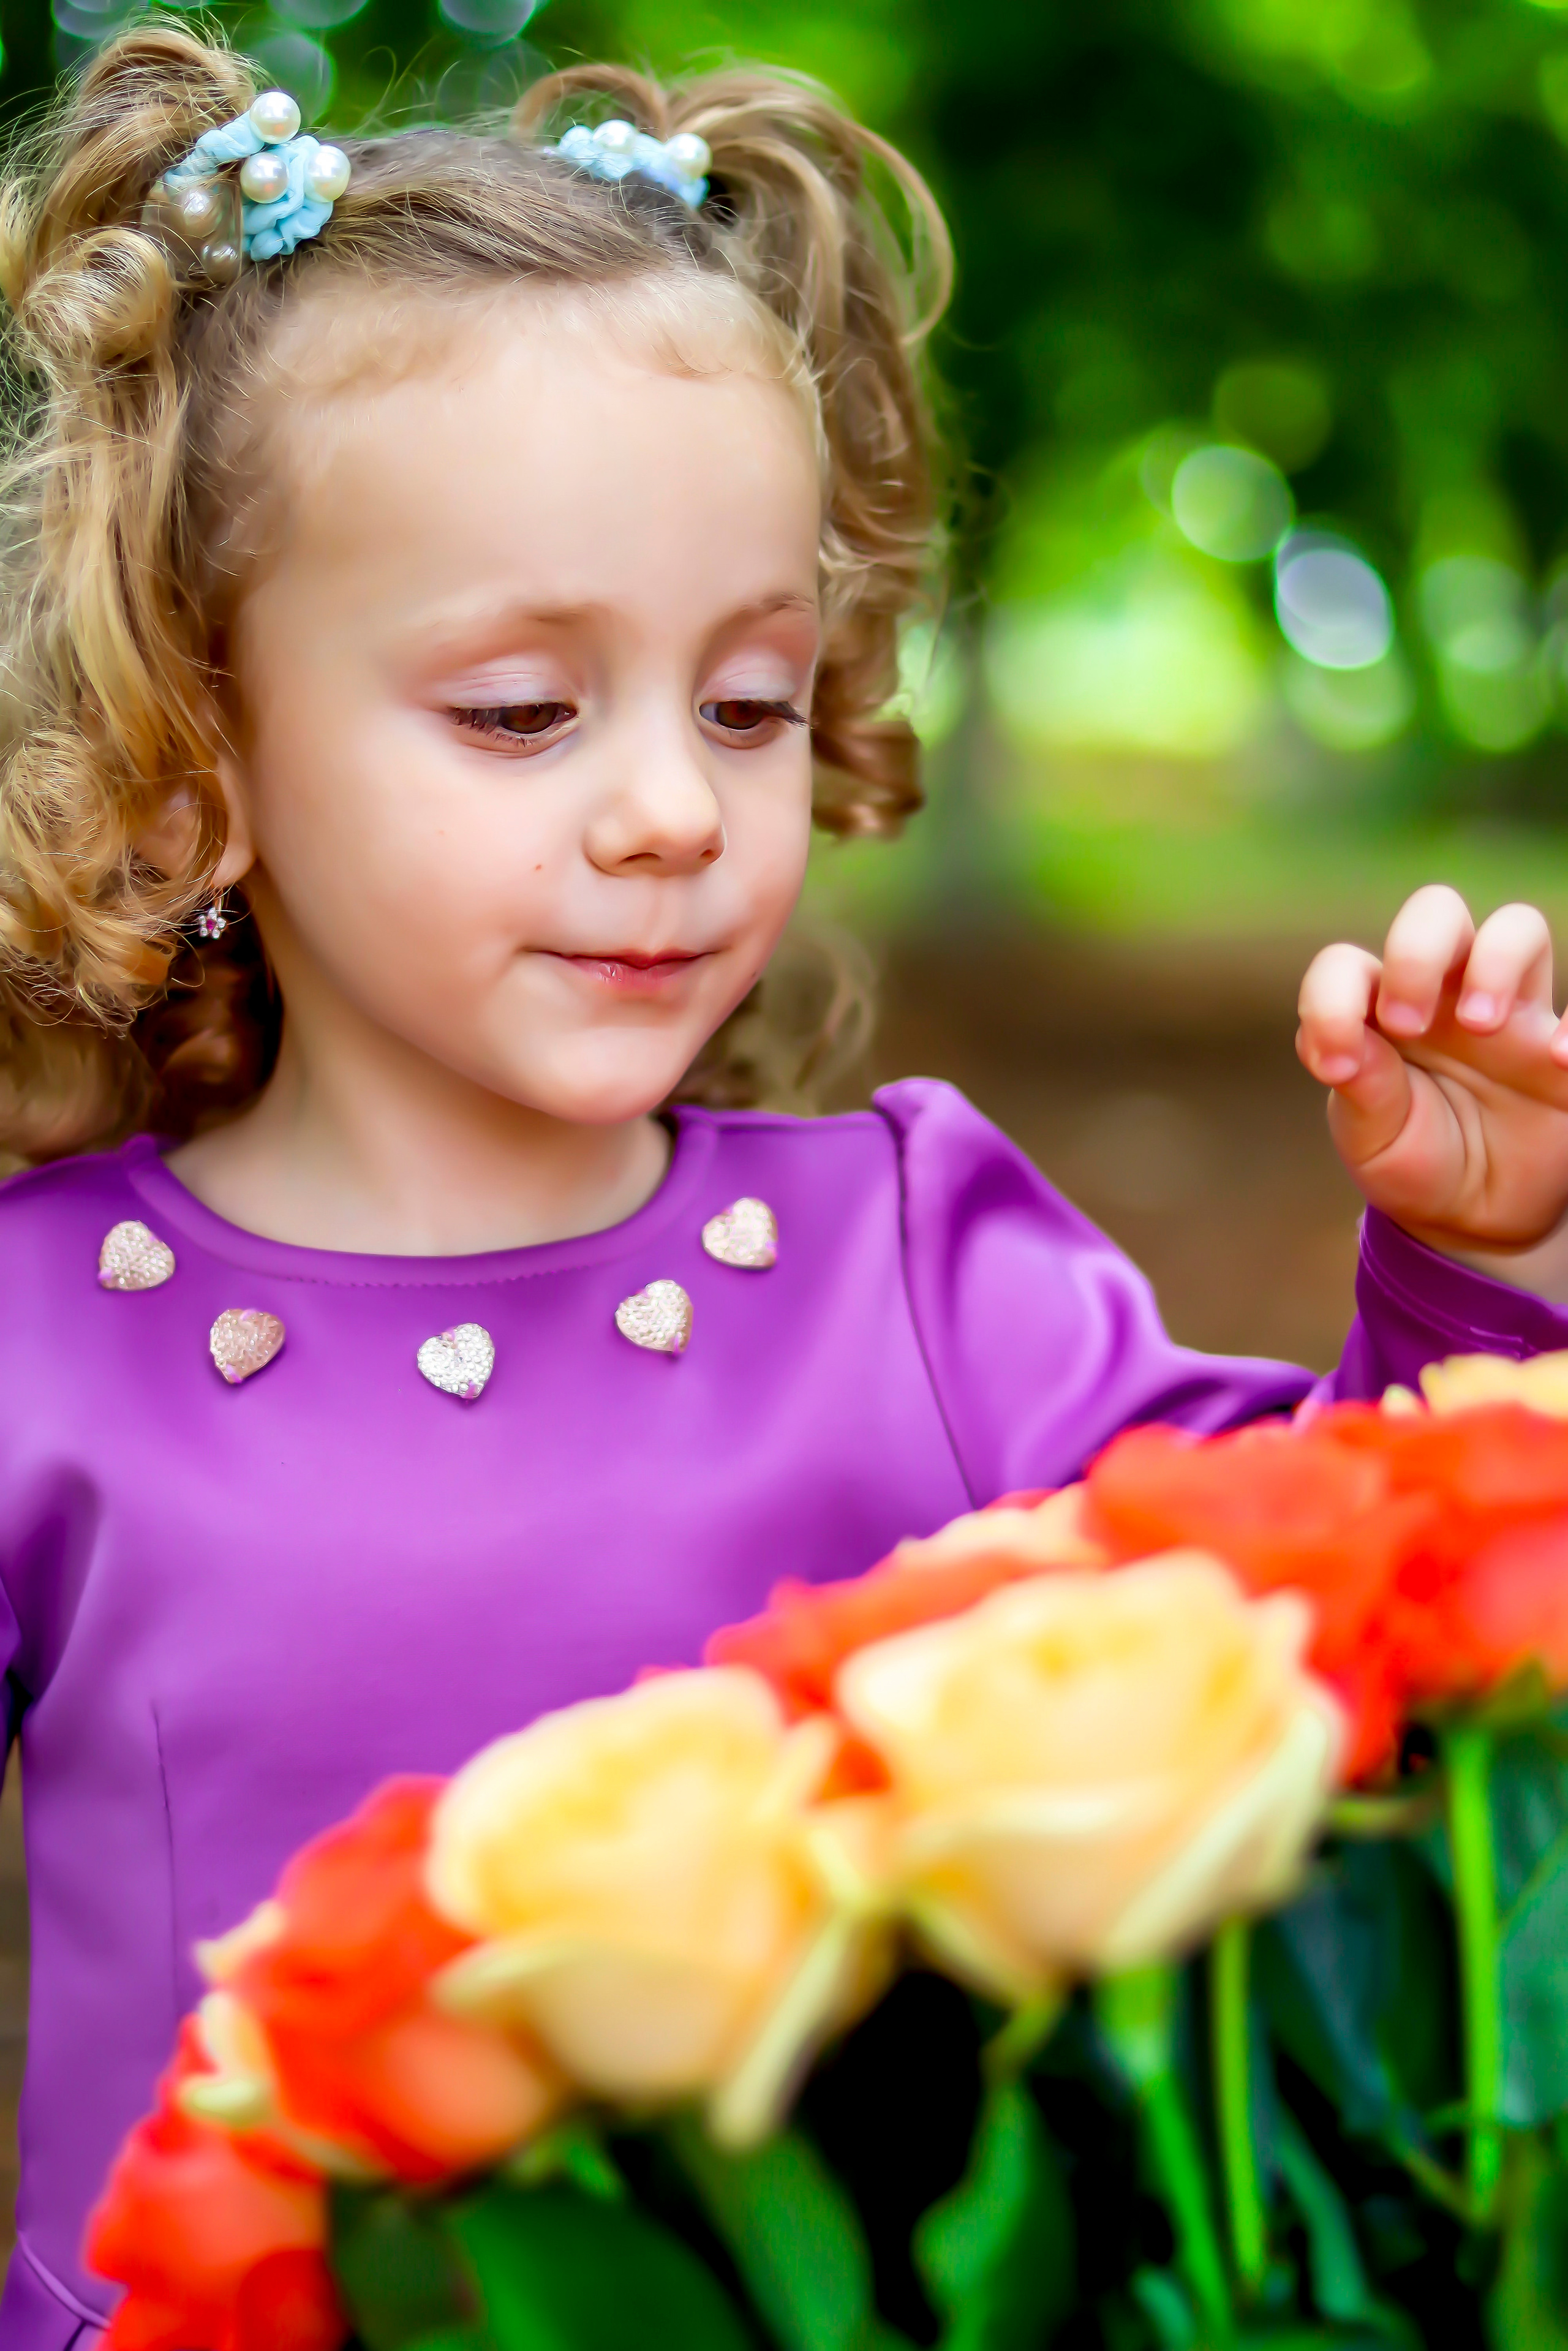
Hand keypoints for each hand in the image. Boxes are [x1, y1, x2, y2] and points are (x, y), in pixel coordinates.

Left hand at [1296, 886, 1567, 1298]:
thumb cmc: (1415, 1160)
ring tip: (1481, 1025)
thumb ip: (1362, 1089)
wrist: (1477, 1213)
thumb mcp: (1375, 1139)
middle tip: (1407, 1024)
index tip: (1334, 1065)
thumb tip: (1345, 1046)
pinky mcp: (1557, 1045)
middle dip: (1417, 951)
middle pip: (1437, 911)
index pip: (1347, 965)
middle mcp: (1444, 995)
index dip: (1330, 1000)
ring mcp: (1509, 1010)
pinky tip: (1557, 1062)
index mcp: (1380, 1012)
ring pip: (1518, 927)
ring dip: (1496, 961)